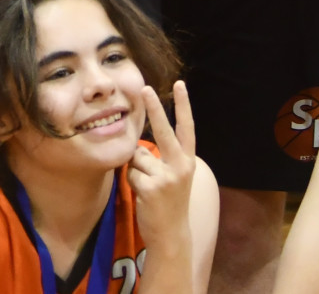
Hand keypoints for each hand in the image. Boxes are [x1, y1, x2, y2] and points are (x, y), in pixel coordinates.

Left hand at [128, 83, 197, 258]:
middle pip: (164, 131)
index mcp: (187, 161)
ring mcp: (167, 177)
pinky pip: (130, 172)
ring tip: (148, 186)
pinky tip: (143, 195)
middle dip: (154, 108)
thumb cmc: (168, 201)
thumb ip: (161, 157)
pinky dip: (131, 182)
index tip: (180, 84)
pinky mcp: (152, 187)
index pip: (186, 128)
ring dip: (136, 169)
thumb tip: (137, 143)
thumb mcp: (173, 176)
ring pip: (137, 156)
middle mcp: (181, 166)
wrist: (171, 234)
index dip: (184, 106)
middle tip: (144, 87)